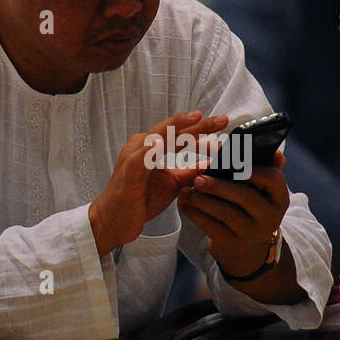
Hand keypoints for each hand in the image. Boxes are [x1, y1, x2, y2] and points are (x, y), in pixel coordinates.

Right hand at [89, 109, 227, 255]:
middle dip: (199, 124)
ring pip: (160, 136)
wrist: (115, 220)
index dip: (203, 128)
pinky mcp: (129, 170)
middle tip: (222, 120)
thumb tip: (213, 163)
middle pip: (174, 130)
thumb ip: (190, 171)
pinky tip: (163, 142)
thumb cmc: (141, 200)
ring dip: (179, 128)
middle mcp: (143, 144)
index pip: (181, 133)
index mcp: (153, 146)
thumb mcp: (173, 183)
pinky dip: (152, 148)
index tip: (224, 124)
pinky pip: (141, 156)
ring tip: (198, 119)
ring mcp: (134, 155)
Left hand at [177, 149, 289, 277]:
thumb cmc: (251, 207)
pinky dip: (195, 214)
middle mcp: (271, 216)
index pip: (272, 179)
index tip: (230, 160)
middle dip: (220, 186)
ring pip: (226, 213)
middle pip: (246, 197)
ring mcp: (253, 233)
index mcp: (280, 197)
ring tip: (186, 191)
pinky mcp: (233, 244)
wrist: (247, 247)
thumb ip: (265, 168)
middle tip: (198, 179)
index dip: (251, 169)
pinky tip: (184, 204)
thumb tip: (275, 152)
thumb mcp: (262, 191)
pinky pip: (212, 227)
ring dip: (203, 200)